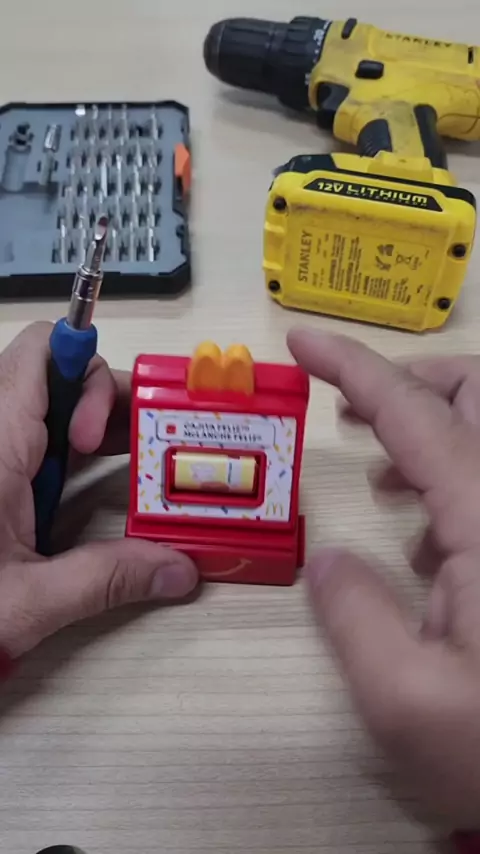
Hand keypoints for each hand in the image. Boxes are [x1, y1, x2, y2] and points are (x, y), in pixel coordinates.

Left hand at [0, 322, 197, 658]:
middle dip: (107, 401)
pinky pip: (33, 435)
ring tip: (130, 461)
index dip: (86, 371)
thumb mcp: (24, 600)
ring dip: (93, 425)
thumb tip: (176, 570)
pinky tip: (88, 479)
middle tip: (141, 446)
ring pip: (46, 405)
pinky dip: (68, 448)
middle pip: (55, 375)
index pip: (42, 353)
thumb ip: (105, 580)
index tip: (100, 432)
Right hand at [288, 327, 479, 829]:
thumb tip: (325, 557)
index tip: (303, 343)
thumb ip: (352, 614)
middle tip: (352, 411)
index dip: (356, 368)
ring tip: (381, 478)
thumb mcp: (405, 698)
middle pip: (479, 395)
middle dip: (412, 382)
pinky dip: (451, 481)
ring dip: (430, 431)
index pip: (419, 416)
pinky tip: (428, 545)